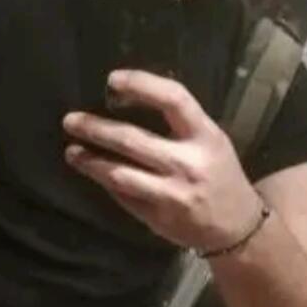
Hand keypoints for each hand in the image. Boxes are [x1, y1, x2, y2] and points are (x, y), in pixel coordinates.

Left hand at [63, 69, 260, 251]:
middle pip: (133, 140)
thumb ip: (178, 125)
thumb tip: (126, 103)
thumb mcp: (210, 141)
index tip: (112, 80)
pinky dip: (105, 183)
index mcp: (205, 135)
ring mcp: (171, 193)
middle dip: (96, 129)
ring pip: (120, 174)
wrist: (236, 226)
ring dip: (91, 162)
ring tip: (71, 152)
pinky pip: (123, 197)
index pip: (173, 99)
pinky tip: (92, 173)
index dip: (142, 85)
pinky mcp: (158, 218)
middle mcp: (188, 163)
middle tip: (70, 121)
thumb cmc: (218, 174)